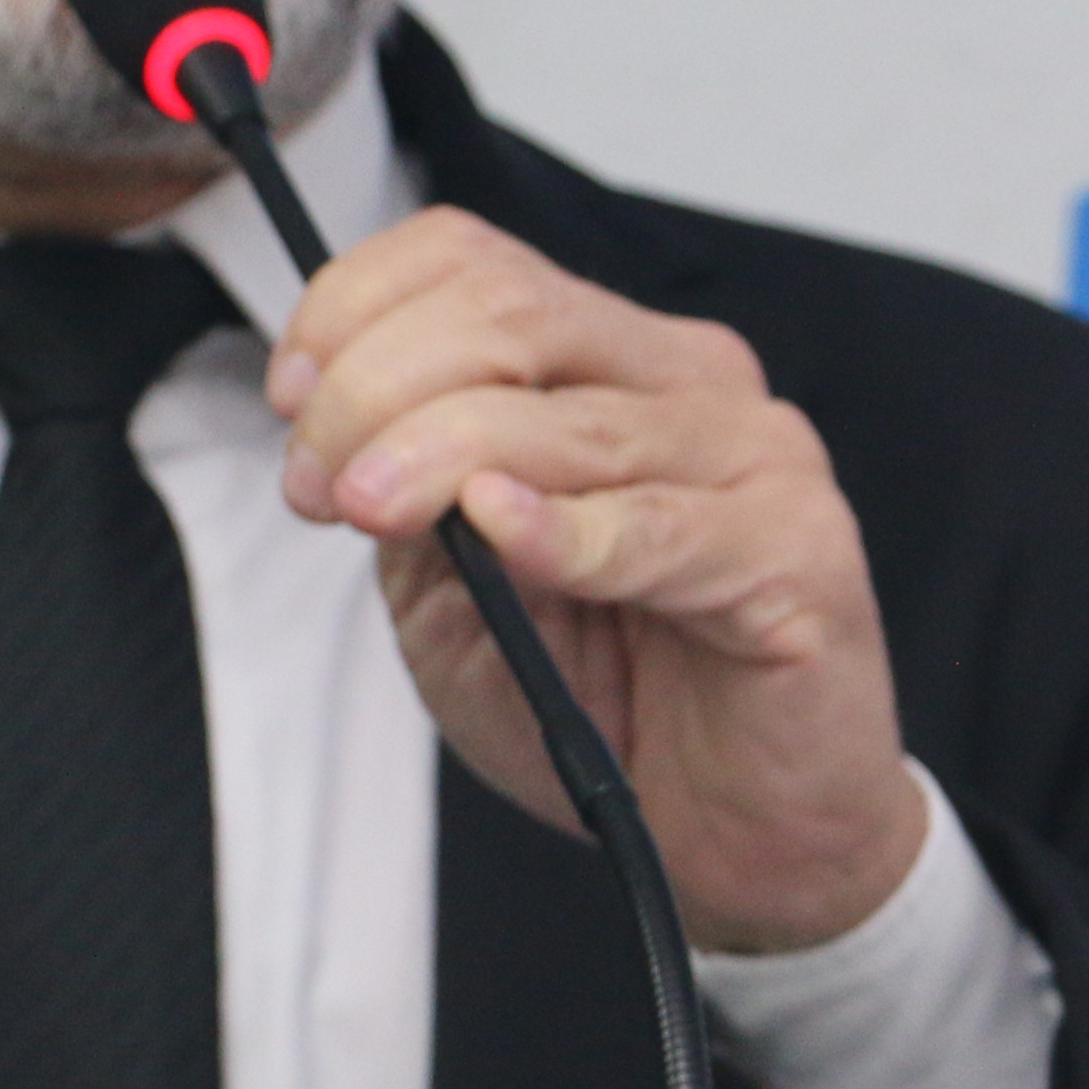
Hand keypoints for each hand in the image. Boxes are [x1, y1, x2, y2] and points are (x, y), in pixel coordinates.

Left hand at [271, 208, 922, 955]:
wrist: (747, 828)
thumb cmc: (615, 700)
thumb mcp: (462, 595)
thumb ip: (415, 505)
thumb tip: (349, 438)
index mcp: (610, 361)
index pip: (475, 260)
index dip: (357, 308)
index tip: (290, 401)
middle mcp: (689, 382)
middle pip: (511, 312)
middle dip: (376, 387)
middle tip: (324, 485)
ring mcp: (755, 459)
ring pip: (569, 418)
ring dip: (437, 453)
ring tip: (370, 508)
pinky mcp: (798, 554)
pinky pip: (661, 528)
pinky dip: (565, 529)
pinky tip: (500, 532)